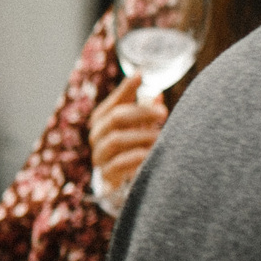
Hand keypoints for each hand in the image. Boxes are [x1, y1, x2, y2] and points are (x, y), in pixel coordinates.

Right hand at [89, 73, 167, 201]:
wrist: (122, 181)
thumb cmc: (133, 145)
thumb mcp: (139, 124)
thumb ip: (144, 108)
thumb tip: (157, 93)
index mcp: (102, 119)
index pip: (114, 101)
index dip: (127, 89)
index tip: (143, 78)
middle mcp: (97, 136)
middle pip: (115, 118)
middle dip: (141, 113)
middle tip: (163, 113)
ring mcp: (100, 156)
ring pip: (116, 140)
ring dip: (141, 136)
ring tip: (160, 137)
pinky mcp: (106, 176)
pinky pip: (118, 164)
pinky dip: (136, 157)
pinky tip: (150, 155)